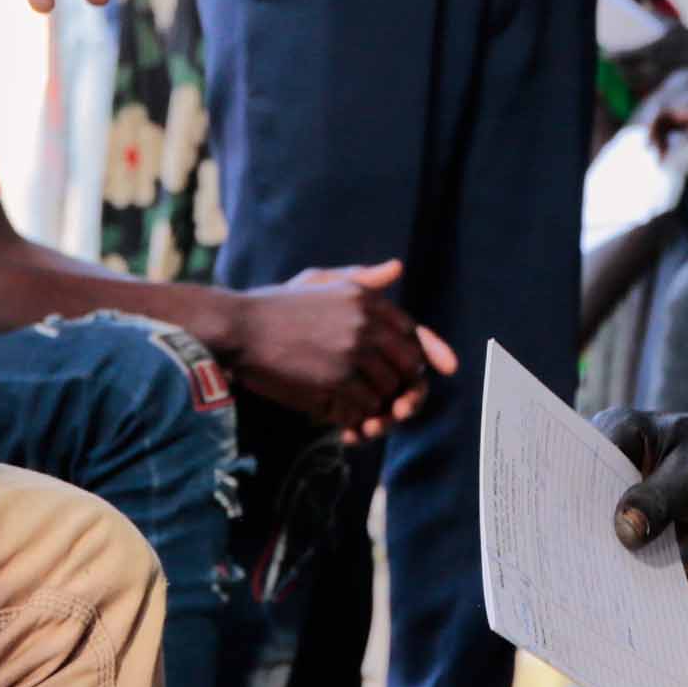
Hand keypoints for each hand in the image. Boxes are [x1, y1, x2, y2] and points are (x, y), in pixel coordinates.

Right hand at [218, 261, 457, 433]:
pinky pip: (363, 409)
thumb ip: (361, 279)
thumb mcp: (320, 282)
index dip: (431, 353)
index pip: (414, 332)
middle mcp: (366, 323)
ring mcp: (352, 353)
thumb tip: (396, 268)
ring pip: (386, 392)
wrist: (238, 328)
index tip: (449, 369)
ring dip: (371, 404)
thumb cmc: (276, 305)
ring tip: (347, 404)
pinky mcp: (336, 381)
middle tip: (378, 396)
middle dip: (398, 385)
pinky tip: (336, 416)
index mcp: (366, 299)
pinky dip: (353, 418)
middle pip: (406, 367)